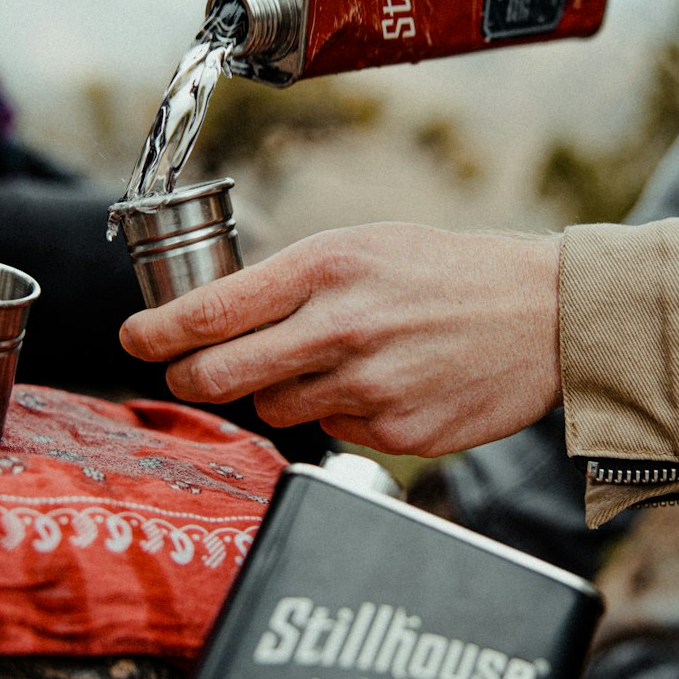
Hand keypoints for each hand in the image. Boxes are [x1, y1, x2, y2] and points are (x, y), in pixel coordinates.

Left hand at [120, 222, 562, 456]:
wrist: (545, 314)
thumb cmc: (449, 272)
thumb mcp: (365, 245)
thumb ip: (292, 280)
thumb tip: (219, 320)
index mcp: (327, 267)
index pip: (211, 311)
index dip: (157, 332)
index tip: (133, 339)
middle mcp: (341, 328)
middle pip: (220, 376)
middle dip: (190, 378)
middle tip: (187, 372)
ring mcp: (370, 386)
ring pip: (274, 410)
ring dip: (280, 393)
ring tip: (331, 362)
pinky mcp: (397, 433)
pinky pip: (334, 432)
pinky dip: (341, 413)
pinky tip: (383, 383)